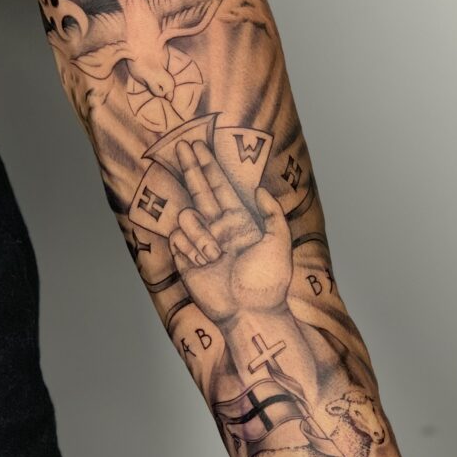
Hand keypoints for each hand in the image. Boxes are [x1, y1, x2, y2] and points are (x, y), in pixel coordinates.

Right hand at [169, 139, 291, 325]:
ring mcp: (200, 244)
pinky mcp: (185, 261)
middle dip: (191, 167)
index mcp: (238, 222)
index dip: (208, 165)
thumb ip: (272, 213)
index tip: (197, 145)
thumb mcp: (280, 242)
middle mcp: (217, 229)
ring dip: (199, 234)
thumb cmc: (268, 282)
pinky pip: (177, 239)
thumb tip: (258, 189)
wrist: (250, 312)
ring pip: (187, 219)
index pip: (219, 187)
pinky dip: (188, 248)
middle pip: (199, 190)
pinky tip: (202, 263)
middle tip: (182, 144)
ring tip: (214, 256)